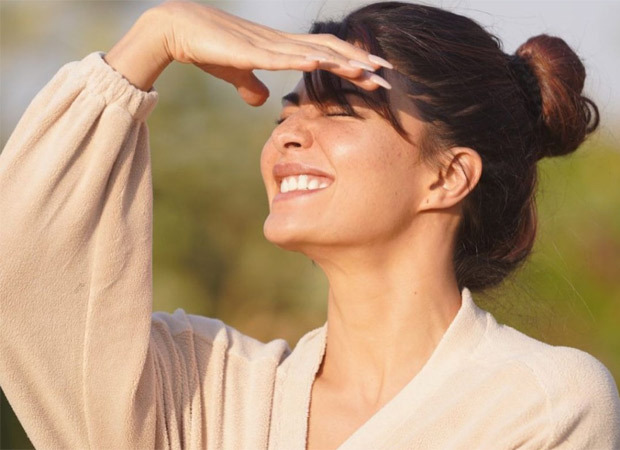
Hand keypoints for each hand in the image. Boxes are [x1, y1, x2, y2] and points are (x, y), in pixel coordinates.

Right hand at [105, 1, 391, 104]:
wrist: (177, 30)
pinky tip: (324, 63)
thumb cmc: (208, 50)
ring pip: (313, 52)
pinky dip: (303, 59)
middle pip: (329, 51)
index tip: (375, 76)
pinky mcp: (249, 50)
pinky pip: (281, 56)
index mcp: (281, 49)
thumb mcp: (237, 73)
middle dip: (360, 64)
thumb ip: (252, 86)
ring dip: (342, 63)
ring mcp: (267, 45)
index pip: (325, 54)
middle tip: (387, 76)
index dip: (351, 63)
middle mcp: (281, 43)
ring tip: (369, 72)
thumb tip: (263, 102)